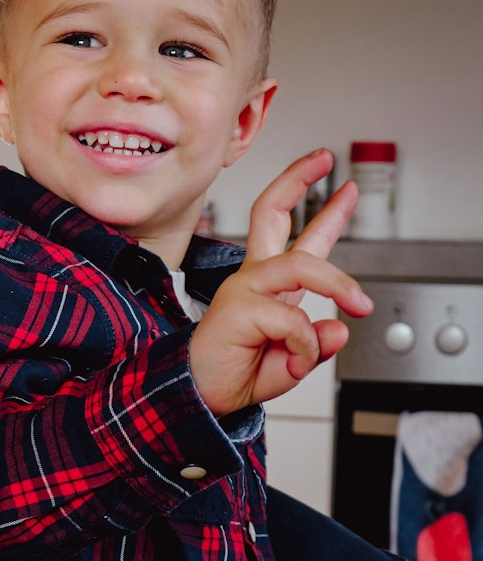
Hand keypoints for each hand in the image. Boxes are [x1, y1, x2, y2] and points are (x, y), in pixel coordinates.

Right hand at [188, 150, 373, 417]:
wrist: (202, 399)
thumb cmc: (236, 376)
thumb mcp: (292, 361)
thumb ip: (317, 344)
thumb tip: (339, 330)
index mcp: (269, 285)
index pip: (296, 236)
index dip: (325, 211)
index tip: (347, 188)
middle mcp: (254, 278)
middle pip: (270, 213)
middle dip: (298, 180)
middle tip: (327, 160)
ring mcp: (243, 289)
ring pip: (302, 265)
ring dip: (337, 283)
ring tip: (359, 303)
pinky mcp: (237, 309)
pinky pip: (292, 318)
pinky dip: (305, 344)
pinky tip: (297, 360)